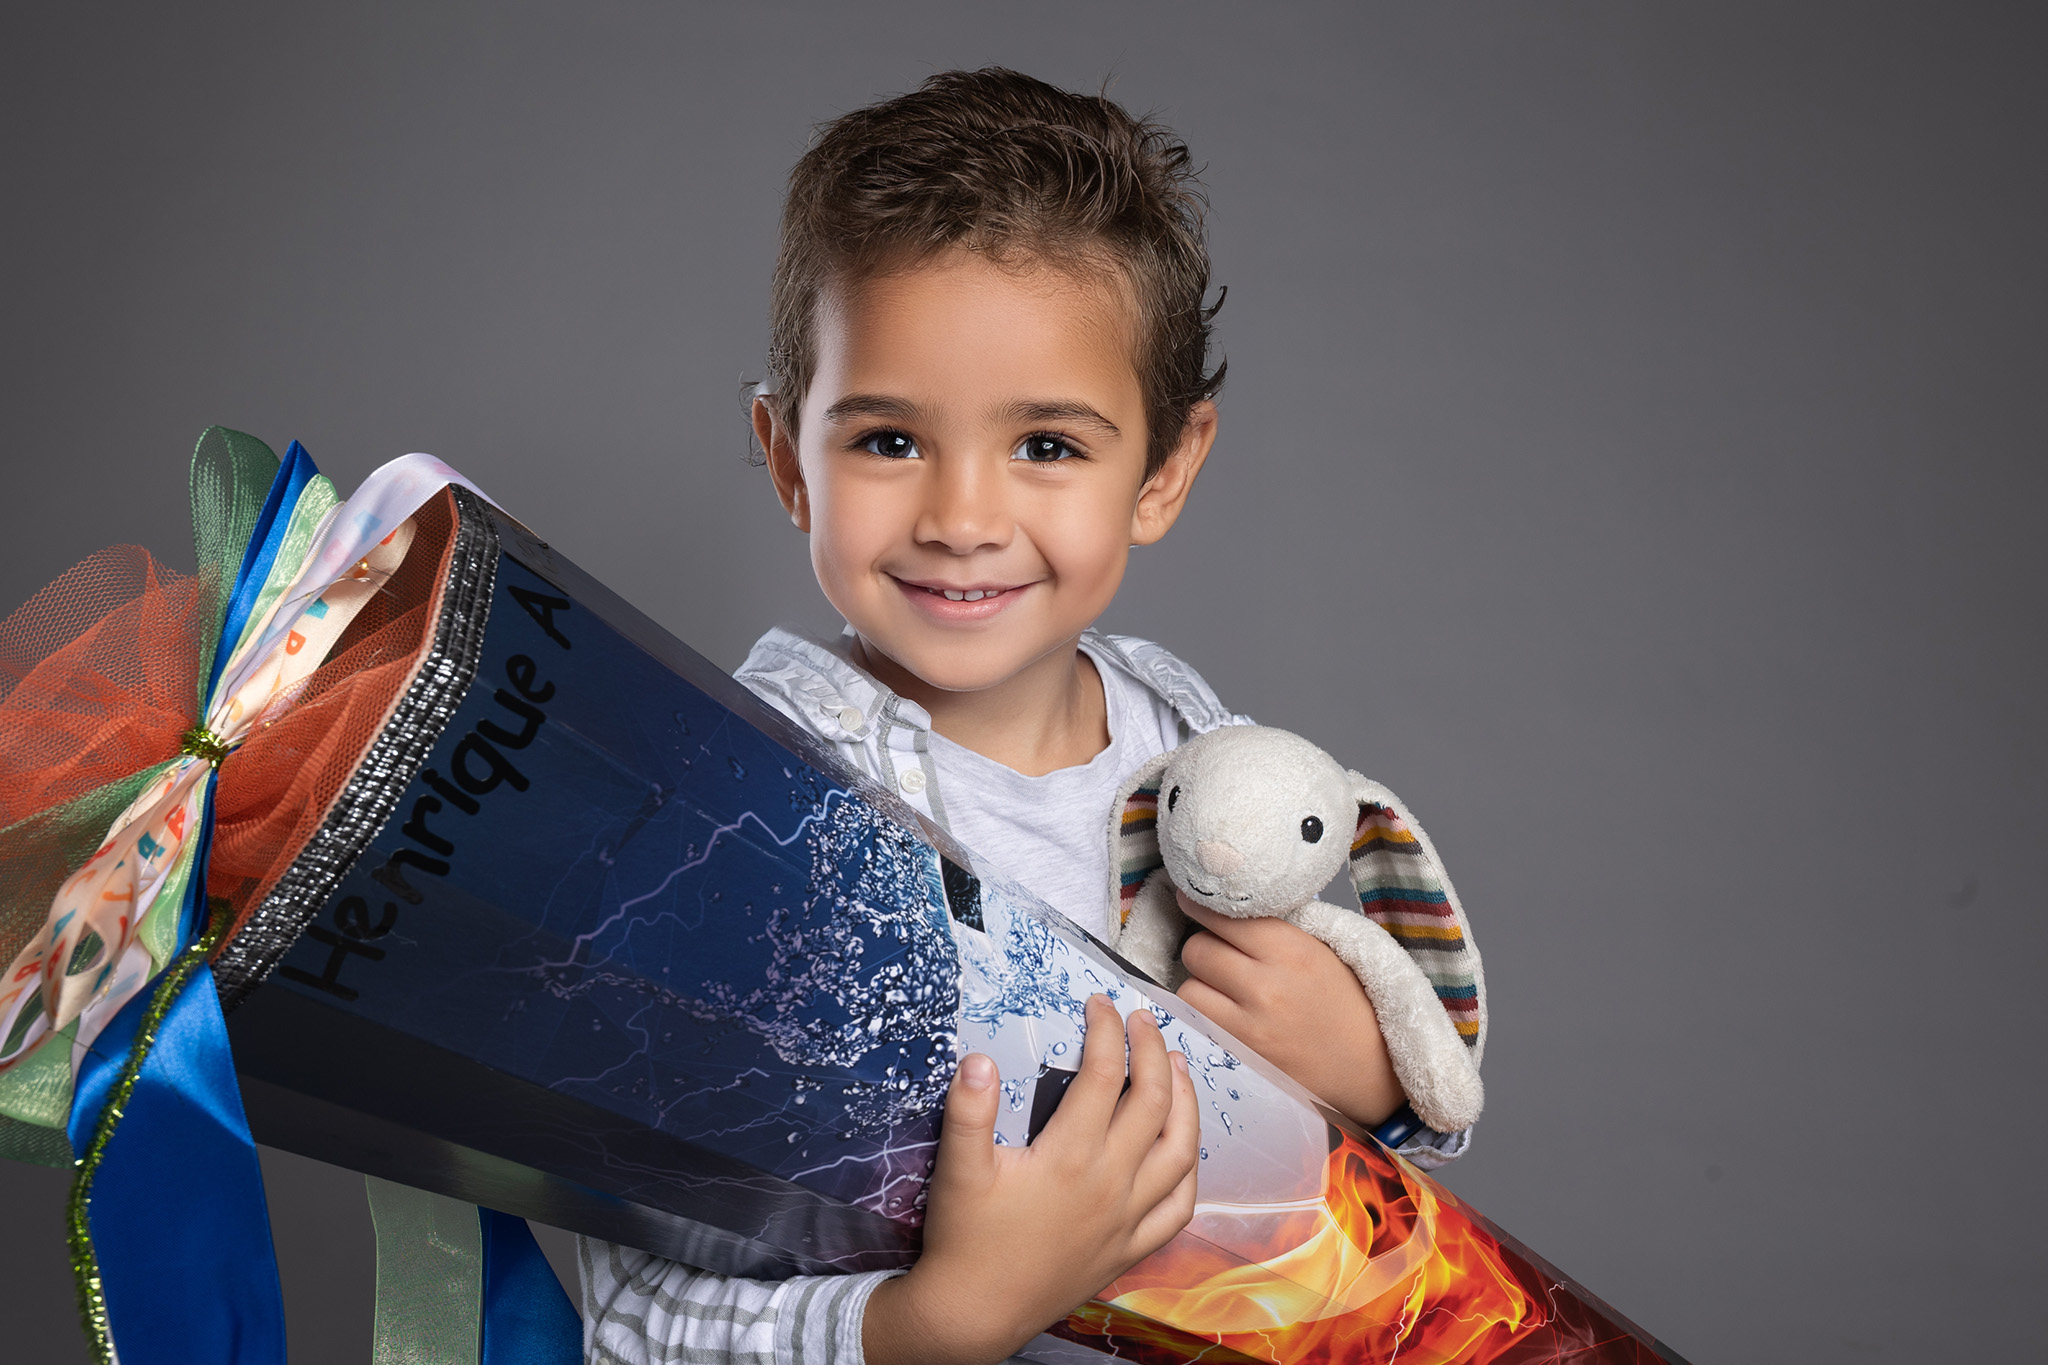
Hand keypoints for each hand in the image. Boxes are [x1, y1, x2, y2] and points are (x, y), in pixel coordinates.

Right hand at [862, 995, 1199, 1364]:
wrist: (975, 1312)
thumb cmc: (965, 1240)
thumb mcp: (956, 1169)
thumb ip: (968, 1110)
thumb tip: (978, 1060)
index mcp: (1070, 1157)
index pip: (1103, 1075)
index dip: (1105, 1030)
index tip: (1099, 1004)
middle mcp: (1110, 1184)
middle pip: (1153, 1102)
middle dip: (1153, 1050)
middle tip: (1144, 1020)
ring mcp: (1127, 1219)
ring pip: (1180, 1151)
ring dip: (1186, 1102)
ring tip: (1178, 1067)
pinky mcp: (1130, 1248)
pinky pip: (1179, 1207)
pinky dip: (1190, 1172)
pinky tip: (1184, 1149)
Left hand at [1174, 895, 1404, 1128]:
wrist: (1369, 1065)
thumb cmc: (1347, 1002)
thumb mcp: (1320, 950)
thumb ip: (1273, 928)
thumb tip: (1222, 904)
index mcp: (1291, 949)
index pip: (1223, 916)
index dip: (1201, 907)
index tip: (1191, 901)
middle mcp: (1267, 985)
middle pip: (1197, 949)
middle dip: (1203, 946)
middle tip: (1218, 950)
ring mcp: (1250, 1024)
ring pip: (1188, 987)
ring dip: (1199, 982)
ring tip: (1222, 985)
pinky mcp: (1240, 1053)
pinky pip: (1197, 1021)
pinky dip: (1203, 1012)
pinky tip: (1224, 1010)